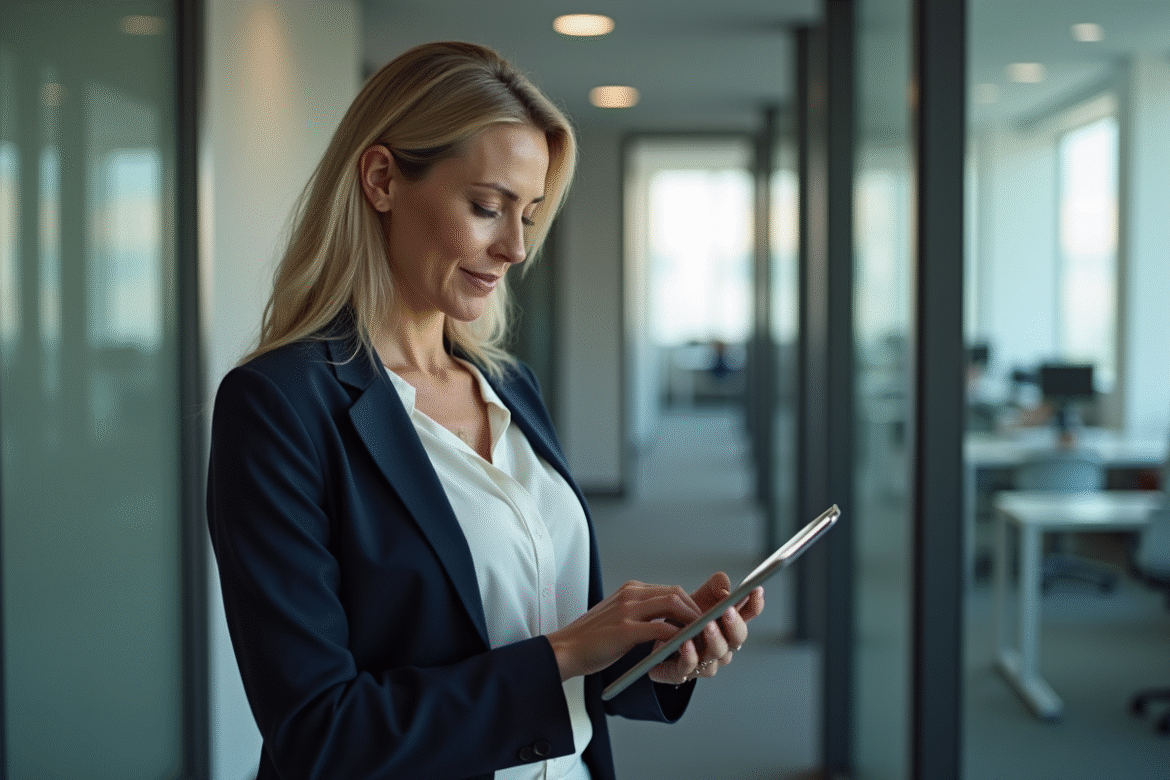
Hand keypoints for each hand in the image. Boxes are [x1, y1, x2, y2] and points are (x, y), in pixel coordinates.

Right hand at [547, 581, 702, 680]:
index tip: (700, 620)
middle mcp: (630, 595)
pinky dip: (676, 635)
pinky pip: (661, 627)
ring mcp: (627, 610)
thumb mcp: (619, 616)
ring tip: (698, 636)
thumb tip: (669, 621)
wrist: (566, 649)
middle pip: (676, 593)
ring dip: (691, 620)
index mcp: (630, 591)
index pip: (670, 590)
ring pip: (672, 604)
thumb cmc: (591, 638)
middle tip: (705, 629)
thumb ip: (641, 613)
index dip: (690, 604)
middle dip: (695, 611)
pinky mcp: (625, 630)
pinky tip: (681, 645)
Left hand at [647, 572, 764, 685]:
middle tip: (728, 611)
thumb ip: (717, 585)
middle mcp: (723, 645)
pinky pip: (690, 666)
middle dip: (735, 625)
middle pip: (737, 639)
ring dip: (714, 640)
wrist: (659, 635)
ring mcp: (706, 661)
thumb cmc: (685, 616)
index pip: (748, 615)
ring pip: (717, 655)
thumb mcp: (701, 595)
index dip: (755, 603)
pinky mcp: (683, 671)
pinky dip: (690, 656)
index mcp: (729, 625)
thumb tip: (726, 591)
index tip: (756, 589)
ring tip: (707, 625)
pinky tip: (686, 643)